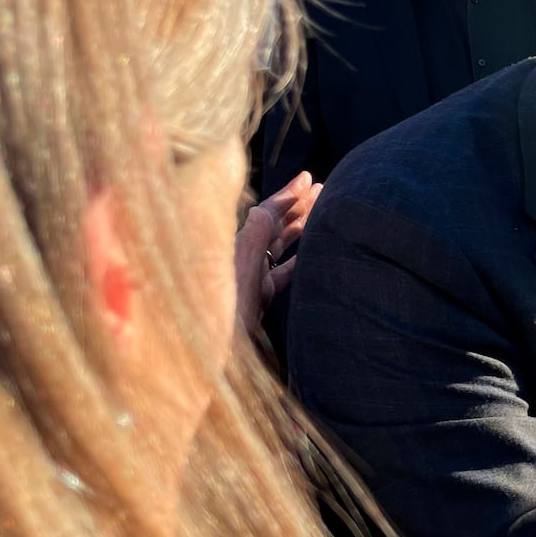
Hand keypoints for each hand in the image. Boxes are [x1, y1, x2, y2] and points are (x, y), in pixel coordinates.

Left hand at [234, 172, 320, 332]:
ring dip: (301, 227)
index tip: (308, 178)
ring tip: (322, 210)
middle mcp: (245, 258)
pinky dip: (299, 258)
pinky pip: (283, 271)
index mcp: (238, 250)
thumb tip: (260, 210)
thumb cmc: (223, 320)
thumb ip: (249, 245)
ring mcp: (253, 277)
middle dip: (297, 205)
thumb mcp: (237, 280)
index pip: (266, 214)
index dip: (287, 195)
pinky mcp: (260, 296)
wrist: (213, 358)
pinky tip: (313, 253)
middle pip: (275, 225)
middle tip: (321, 188)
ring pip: (280, 245)